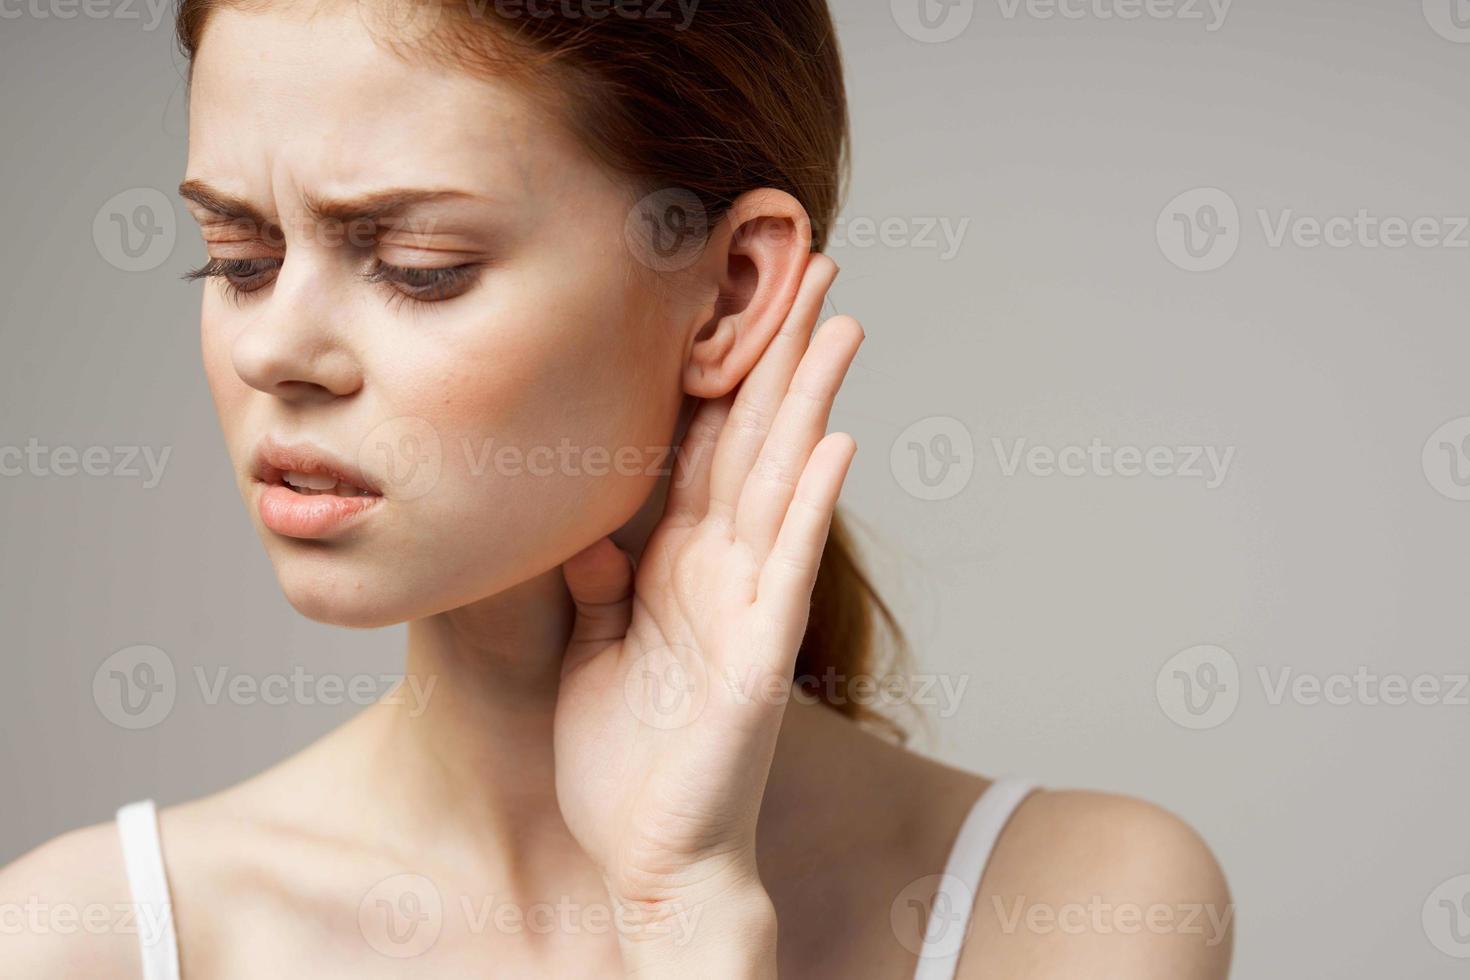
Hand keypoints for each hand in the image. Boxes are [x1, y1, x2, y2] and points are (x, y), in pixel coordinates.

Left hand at [553, 253, 860, 970]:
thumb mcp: (586, 654)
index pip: (699, 446)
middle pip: (752, 439)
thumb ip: (593, 584)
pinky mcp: (759, 657)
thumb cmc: (621, 763)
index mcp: (673, 565)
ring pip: (781, 483)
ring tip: (838, 324)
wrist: (648, 859)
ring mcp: (745, 609)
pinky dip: (809, 505)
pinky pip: (786, 567)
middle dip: (777, 354)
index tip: (725, 296)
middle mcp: (718, 571)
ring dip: (810, 402)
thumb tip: (587, 526)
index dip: (714, 371)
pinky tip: (835, 441)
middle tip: (807, 267)